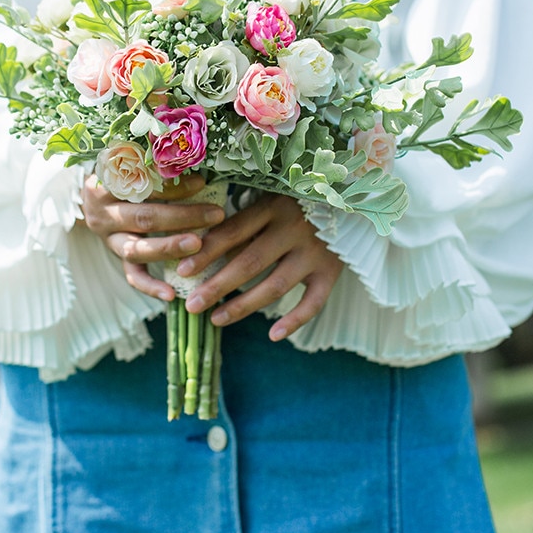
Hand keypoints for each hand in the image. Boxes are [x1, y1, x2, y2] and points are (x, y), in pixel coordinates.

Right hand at [81, 173, 225, 300]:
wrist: (96, 193)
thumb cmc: (127, 172)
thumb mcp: (134, 162)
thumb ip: (159, 165)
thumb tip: (199, 165)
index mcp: (107, 183)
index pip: (142, 185)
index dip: (173, 185)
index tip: (203, 183)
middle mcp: (103, 212)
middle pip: (145, 217)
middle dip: (183, 217)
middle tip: (216, 215)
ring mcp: (109, 237)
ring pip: (136, 248)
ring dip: (169, 248)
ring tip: (198, 246)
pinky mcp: (116, 256)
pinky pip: (132, 275)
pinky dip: (151, 287)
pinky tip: (171, 294)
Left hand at [178, 194, 343, 340]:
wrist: (350, 201)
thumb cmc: (297, 200)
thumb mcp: (269, 198)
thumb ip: (242, 219)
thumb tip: (199, 243)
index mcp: (273, 206)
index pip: (233, 231)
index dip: (207, 251)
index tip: (181, 270)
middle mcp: (294, 229)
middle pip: (250, 262)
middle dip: (217, 286)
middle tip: (192, 304)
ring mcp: (315, 252)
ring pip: (275, 285)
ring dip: (243, 305)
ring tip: (216, 319)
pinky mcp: (332, 271)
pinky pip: (314, 302)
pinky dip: (295, 320)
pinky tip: (273, 335)